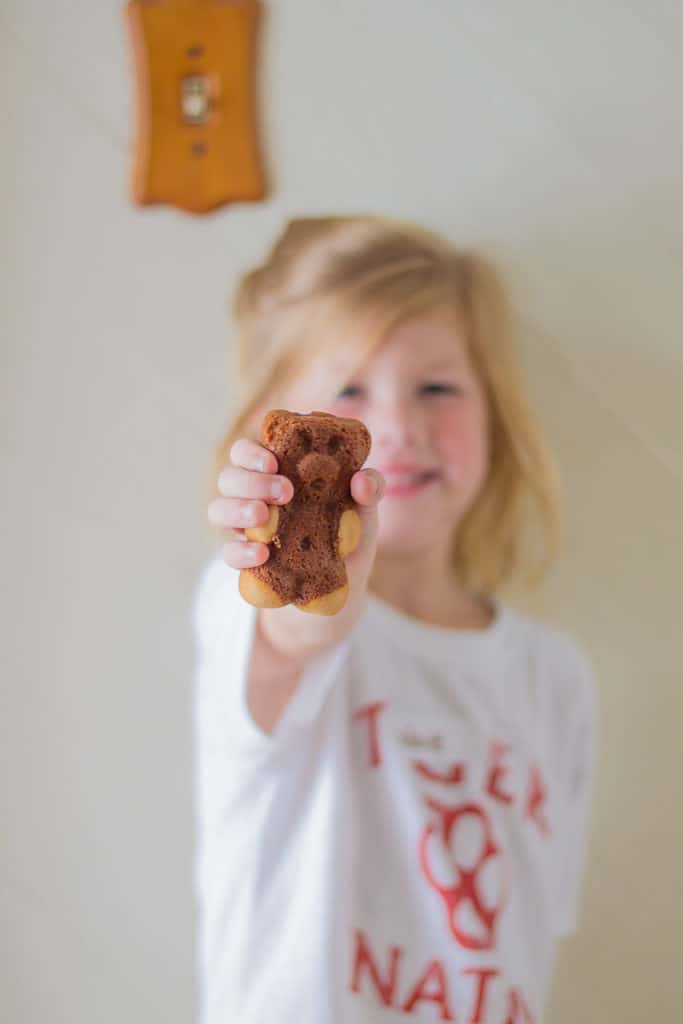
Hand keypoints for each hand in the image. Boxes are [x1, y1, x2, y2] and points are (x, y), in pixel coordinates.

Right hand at [208, 438, 384, 660]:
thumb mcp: (365, 508)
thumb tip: (361, 480)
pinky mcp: (246, 560)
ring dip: (237, 510)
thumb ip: (370, 488)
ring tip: (264, 517)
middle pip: (229, 477)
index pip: (247, 451)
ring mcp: (246, 528)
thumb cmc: (350, 531)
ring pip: (218, 510)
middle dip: (252, 481)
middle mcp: (254, 495)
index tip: (275, 462)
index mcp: (277, 472)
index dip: (252, 452)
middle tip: (285, 492)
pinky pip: (228, 553)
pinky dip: (241, 552)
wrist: (346, 582)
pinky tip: (263, 554)